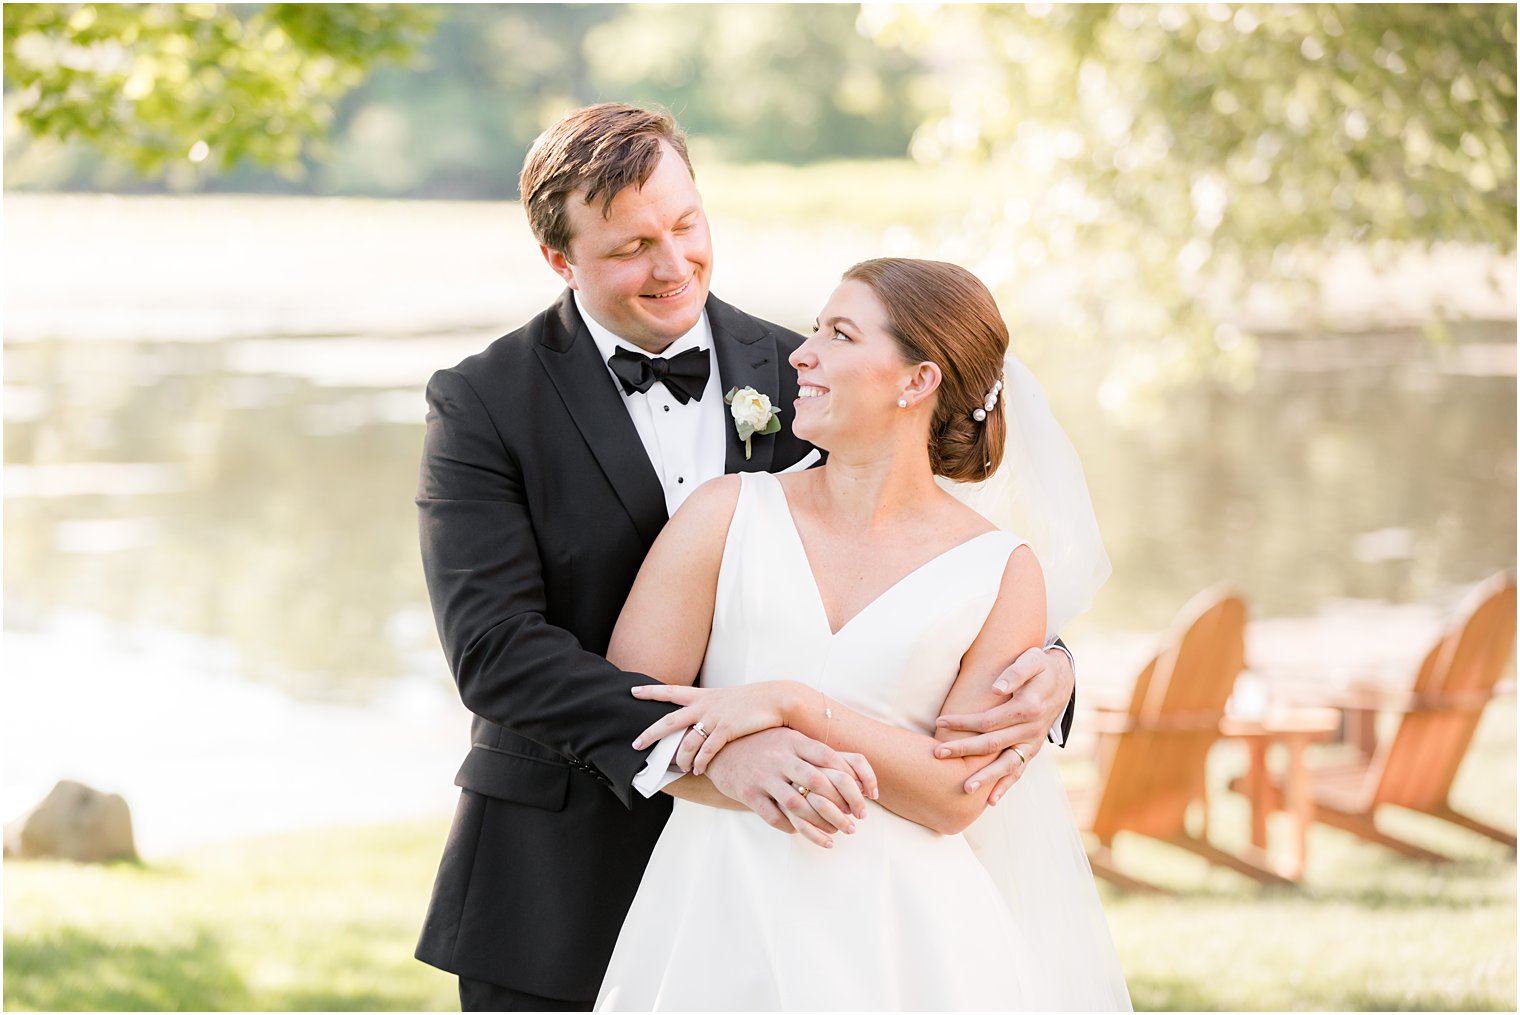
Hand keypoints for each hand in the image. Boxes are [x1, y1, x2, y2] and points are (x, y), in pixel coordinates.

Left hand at [631, 681, 804, 774]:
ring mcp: (714, 718)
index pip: (671, 690)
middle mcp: (705, 705)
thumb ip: (713, 708)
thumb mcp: (729, 699)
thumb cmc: (755, 701)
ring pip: (686, 743)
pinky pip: (706, 751)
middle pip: (669, 721)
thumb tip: (703, 719)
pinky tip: (698, 770)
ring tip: (679, 768)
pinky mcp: (727, 730)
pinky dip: (700, 763)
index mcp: (704, 695)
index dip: (651, 691)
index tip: (633, 690)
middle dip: (650, 734)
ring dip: (681, 759)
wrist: (777, 698)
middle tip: (636, 745)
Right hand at [703, 728, 877, 848]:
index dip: (851, 780)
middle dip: (841, 807)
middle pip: (818, 783)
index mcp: (794, 741)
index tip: (864, 799)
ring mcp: (763, 776)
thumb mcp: (789, 739)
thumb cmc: (764, 745)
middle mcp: (780, 757)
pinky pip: (774, 817)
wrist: (719, 748)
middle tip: (855, 824)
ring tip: (835, 836)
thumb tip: (857, 773)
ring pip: (797, 804)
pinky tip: (801, 832)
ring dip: (820, 824)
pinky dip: (791, 828)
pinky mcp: (748, 793)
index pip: (830, 758)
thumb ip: (818, 752)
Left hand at [933, 645, 1074, 804]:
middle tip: (938, 754)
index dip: (963, 722)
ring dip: (986, 778)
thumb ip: (1015, 673)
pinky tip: (991, 800)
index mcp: (1029, 708)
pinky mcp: (1032, 750)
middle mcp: (1032, 730)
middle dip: (963, 750)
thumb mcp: (1032, 659)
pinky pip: (1019, 771)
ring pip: (1007, 764)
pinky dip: (1006, 786)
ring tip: (965, 789)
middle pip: (992, 744)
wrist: (1062, 679)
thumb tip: (996, 688)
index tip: (940, 722)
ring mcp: (1033, 743)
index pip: (989, 720)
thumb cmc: (1040, 666)